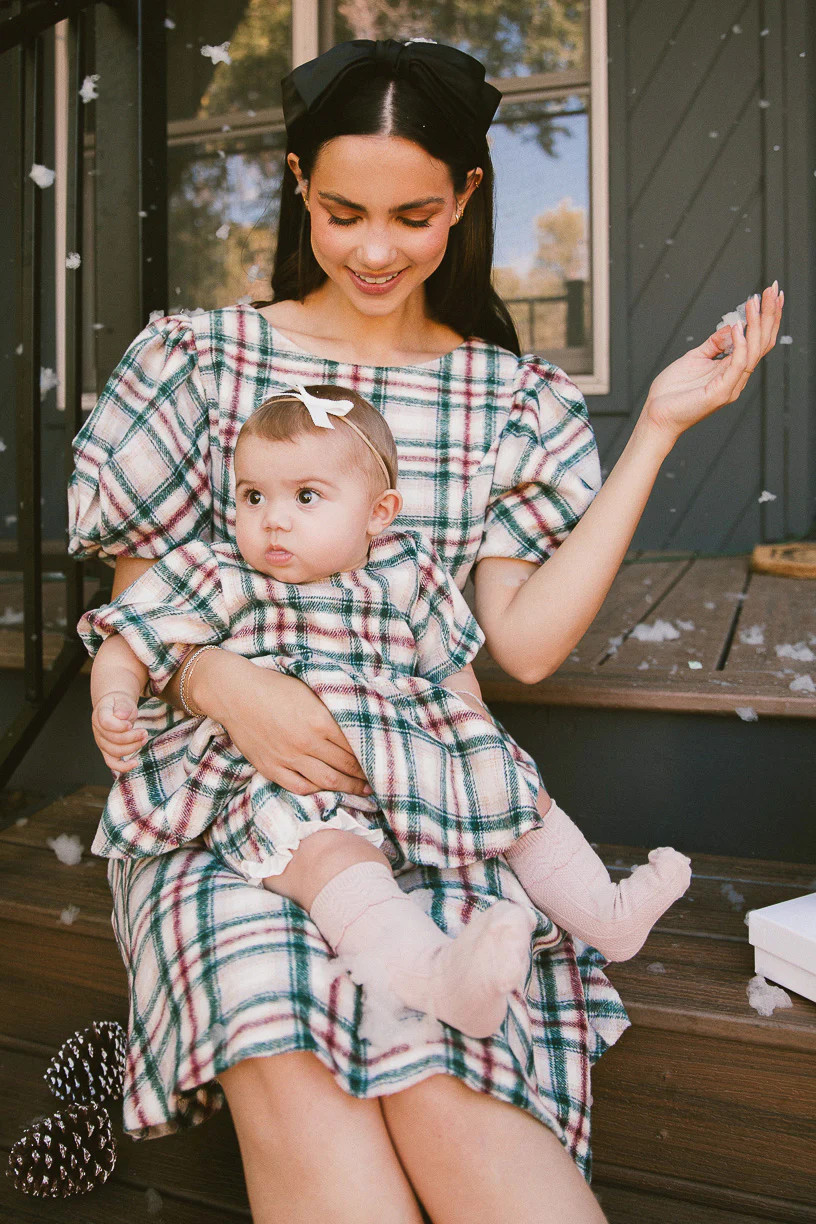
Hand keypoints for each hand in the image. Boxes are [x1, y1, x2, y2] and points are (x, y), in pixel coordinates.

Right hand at [92, 692, 146, 773]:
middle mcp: (98, 730)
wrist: (114, 708)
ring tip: (144, 738)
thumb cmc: (120, 705)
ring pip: (114, 751)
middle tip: (144, 732)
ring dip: (132, 747)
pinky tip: (135, 763)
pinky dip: (123, 766)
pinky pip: (112, 763)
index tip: (130, 724)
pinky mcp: (107, 751)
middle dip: (131, 737)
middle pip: (112, 739)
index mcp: (100, 715)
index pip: (106, 723)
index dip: (119, 726)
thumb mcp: (123, 700)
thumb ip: (123, 706)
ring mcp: (102, 742)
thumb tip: (121, 716)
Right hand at [198, 653, 371, 796]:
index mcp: (320, 719)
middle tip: (379, 779)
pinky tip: (328, 789)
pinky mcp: (271, 768)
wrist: (235, 693)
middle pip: (345, 765)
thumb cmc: (275, 686)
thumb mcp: (310, 690)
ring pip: (326, 780)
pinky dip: (317, 790)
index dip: (371, 755)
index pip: (355, 744)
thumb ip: (333, 707)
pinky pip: (299, 786)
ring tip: (362, 790)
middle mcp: (306, 742)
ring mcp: (288, 757)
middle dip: (365, 774)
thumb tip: (359, 718)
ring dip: (348, 787)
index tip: (383, 759)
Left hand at [644, 283, 782, 442]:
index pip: (757, 341)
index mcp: (732, 370)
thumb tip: (732, 326)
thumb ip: (714, 344)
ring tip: (755, 301)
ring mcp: (731, 386)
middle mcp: (736, 378)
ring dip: (756, 324)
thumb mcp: (695, 358)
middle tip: (773, 289)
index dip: (766, 317)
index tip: (770, 293)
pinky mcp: (721, 393)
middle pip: (761, 343)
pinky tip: (737, 326)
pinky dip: (739, 344)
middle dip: (769, 315)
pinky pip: (737, 365)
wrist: (656, 416)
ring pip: (753, 351)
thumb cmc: (673, 391)